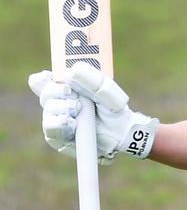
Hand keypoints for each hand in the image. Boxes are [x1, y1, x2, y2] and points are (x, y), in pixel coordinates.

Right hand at [28, 63, 158, 163]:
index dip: (44, 78)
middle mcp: (61, 102)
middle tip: (70, 93)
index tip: (47, 76)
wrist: (120, 132)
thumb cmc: (113, 107)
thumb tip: (71, 71)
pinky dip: (59, 125)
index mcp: (69, 87)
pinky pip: (50, 131)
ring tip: (77, 109)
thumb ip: (91, 78)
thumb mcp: (106, 89)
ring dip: (60, 109)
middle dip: (55, 92)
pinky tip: (72, 124)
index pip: (47, 79)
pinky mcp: (59, 137)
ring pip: (47, 111)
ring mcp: (58, 120)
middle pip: (45, 94)